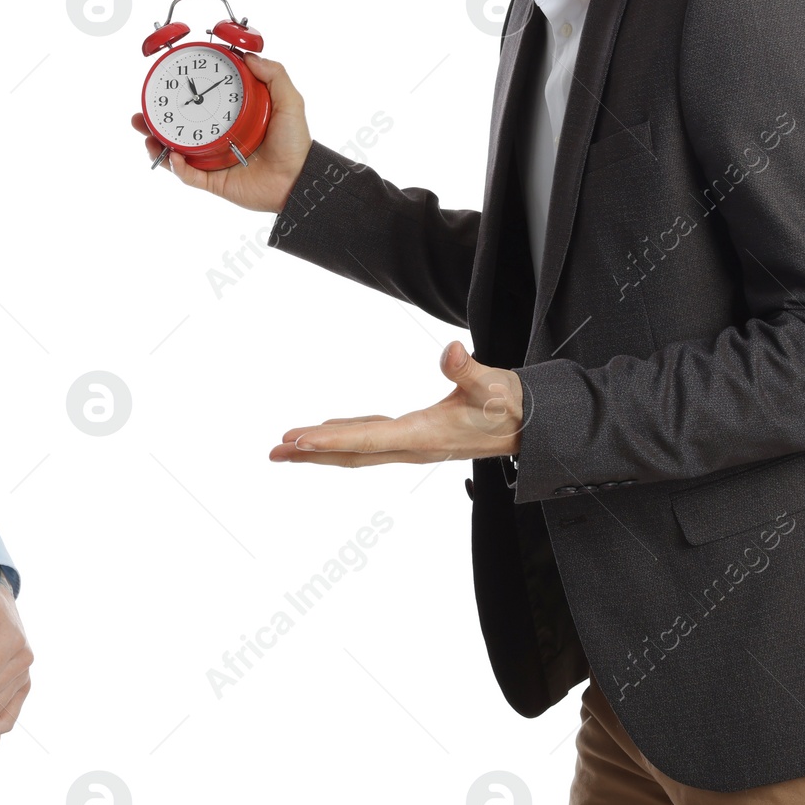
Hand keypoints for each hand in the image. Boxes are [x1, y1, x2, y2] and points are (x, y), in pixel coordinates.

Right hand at [132, 52, 311, 212]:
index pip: (202, 103)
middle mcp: (220, 137)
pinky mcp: (214, 181)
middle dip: (157, 121)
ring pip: (177, 152)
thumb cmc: (294, 143)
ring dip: (158, 144)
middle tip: (142, 114)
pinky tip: (174, 156)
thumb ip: (274, 75)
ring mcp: (215, 160)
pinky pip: (189, 176)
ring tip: (148, 135)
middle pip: (181, 127)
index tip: (166, 84)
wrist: (298, 179)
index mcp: (233, 118)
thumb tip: (248, 57)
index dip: (183, 94)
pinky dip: (177, 167)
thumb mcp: (289, 101)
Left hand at [270, 341, 521, 465]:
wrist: (531, 429)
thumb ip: (469, 370)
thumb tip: (451, 350)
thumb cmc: (512, 406)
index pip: (368, 439)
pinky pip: (370, 440)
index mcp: (425, 435)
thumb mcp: (495, 384)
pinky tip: (328, 431)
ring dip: (321, 449)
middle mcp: (412, 446)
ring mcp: (413, 444)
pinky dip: (344, 436)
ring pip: (357, 449)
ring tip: (286, 447)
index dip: (331, 440)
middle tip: (273, 452)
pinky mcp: (416, 436)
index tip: (298, 441)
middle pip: (352, 452)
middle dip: (311, 454)